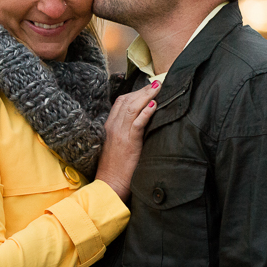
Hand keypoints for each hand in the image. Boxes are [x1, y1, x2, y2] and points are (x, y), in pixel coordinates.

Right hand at [95, 80, 160, 200]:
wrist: (109, 184)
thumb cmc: (114, 169)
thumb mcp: (117, 146)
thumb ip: (125, 133)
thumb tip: (141, 124)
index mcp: (109, 126)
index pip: (120, 102)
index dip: (134, 93)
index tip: (147, 87)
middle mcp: (113, 126)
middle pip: (126, 100)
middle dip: (142, 90)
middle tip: (156, 82)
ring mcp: (119, 133)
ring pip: (131, 108)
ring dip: (146, 96)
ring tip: (158, 87)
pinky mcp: (128, 142)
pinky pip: (137, 123)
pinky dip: (146, 112)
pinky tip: (154, 105)